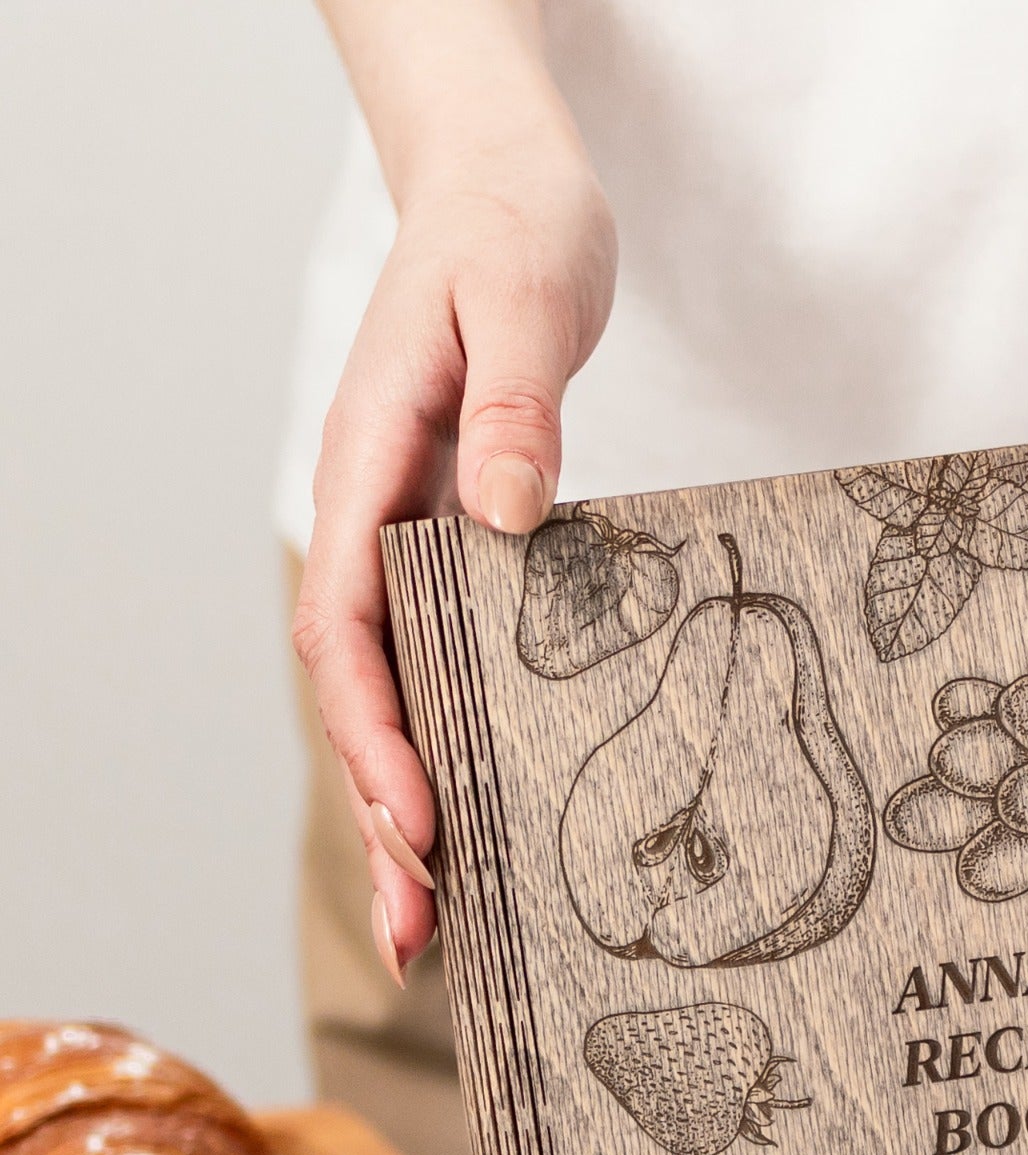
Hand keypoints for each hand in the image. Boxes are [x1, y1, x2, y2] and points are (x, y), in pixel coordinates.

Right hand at [291, 145, 615, 977]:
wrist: (509, 192)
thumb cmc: (514, 231)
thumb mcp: (523, 301)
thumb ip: (516, 406)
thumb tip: (507, 515)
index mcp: (369, 470)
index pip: (350, 627)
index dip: (376, 735)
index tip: (419, 823)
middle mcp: (379, 519)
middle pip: (362, 693)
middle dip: (384, 814)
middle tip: (417, 936)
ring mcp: (416, 540)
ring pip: (398, 695)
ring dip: (411, 807)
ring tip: (436, 925)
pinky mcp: (462, 549)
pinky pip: (447, 665)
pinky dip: (456, 747)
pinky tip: (486, 818)